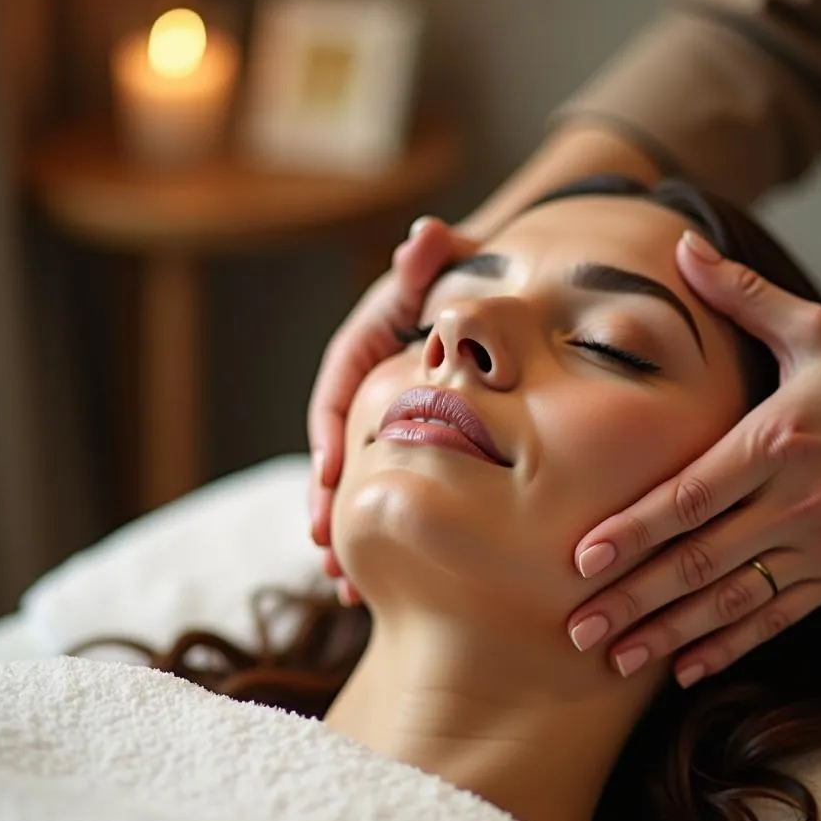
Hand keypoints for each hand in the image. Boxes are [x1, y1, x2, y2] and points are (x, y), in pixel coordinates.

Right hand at [308, 217, 478, 602]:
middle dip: (329, 503)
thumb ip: (436, 259)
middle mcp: (366, 390)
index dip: (331, 434)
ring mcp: (383, 423)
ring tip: (345, 584)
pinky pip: (386, 494)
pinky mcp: (406, 447)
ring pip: (357, 484)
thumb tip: (425, 236)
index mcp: (364, 348)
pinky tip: (379, 583)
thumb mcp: (455, 266)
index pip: (337, 392)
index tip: (330, 474)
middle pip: (336, 451)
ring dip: (348, 534)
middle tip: (327, 551)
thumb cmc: (472, 282)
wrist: (493, 301)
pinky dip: (380, 535)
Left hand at [567, 230, 820, 686]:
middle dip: (634, 598)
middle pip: (701, 560)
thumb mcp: (812, 329)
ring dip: (670, 634)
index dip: (636, 531)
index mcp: (777, 440)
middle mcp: (797, 501)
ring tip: (614, 659)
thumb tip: (683, 245)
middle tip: (576, 629)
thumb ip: (741, 296)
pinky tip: (686, 668)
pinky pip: (777, 617)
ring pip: (732, 601)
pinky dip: (730, 645)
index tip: (582, 560)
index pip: (693, 495)